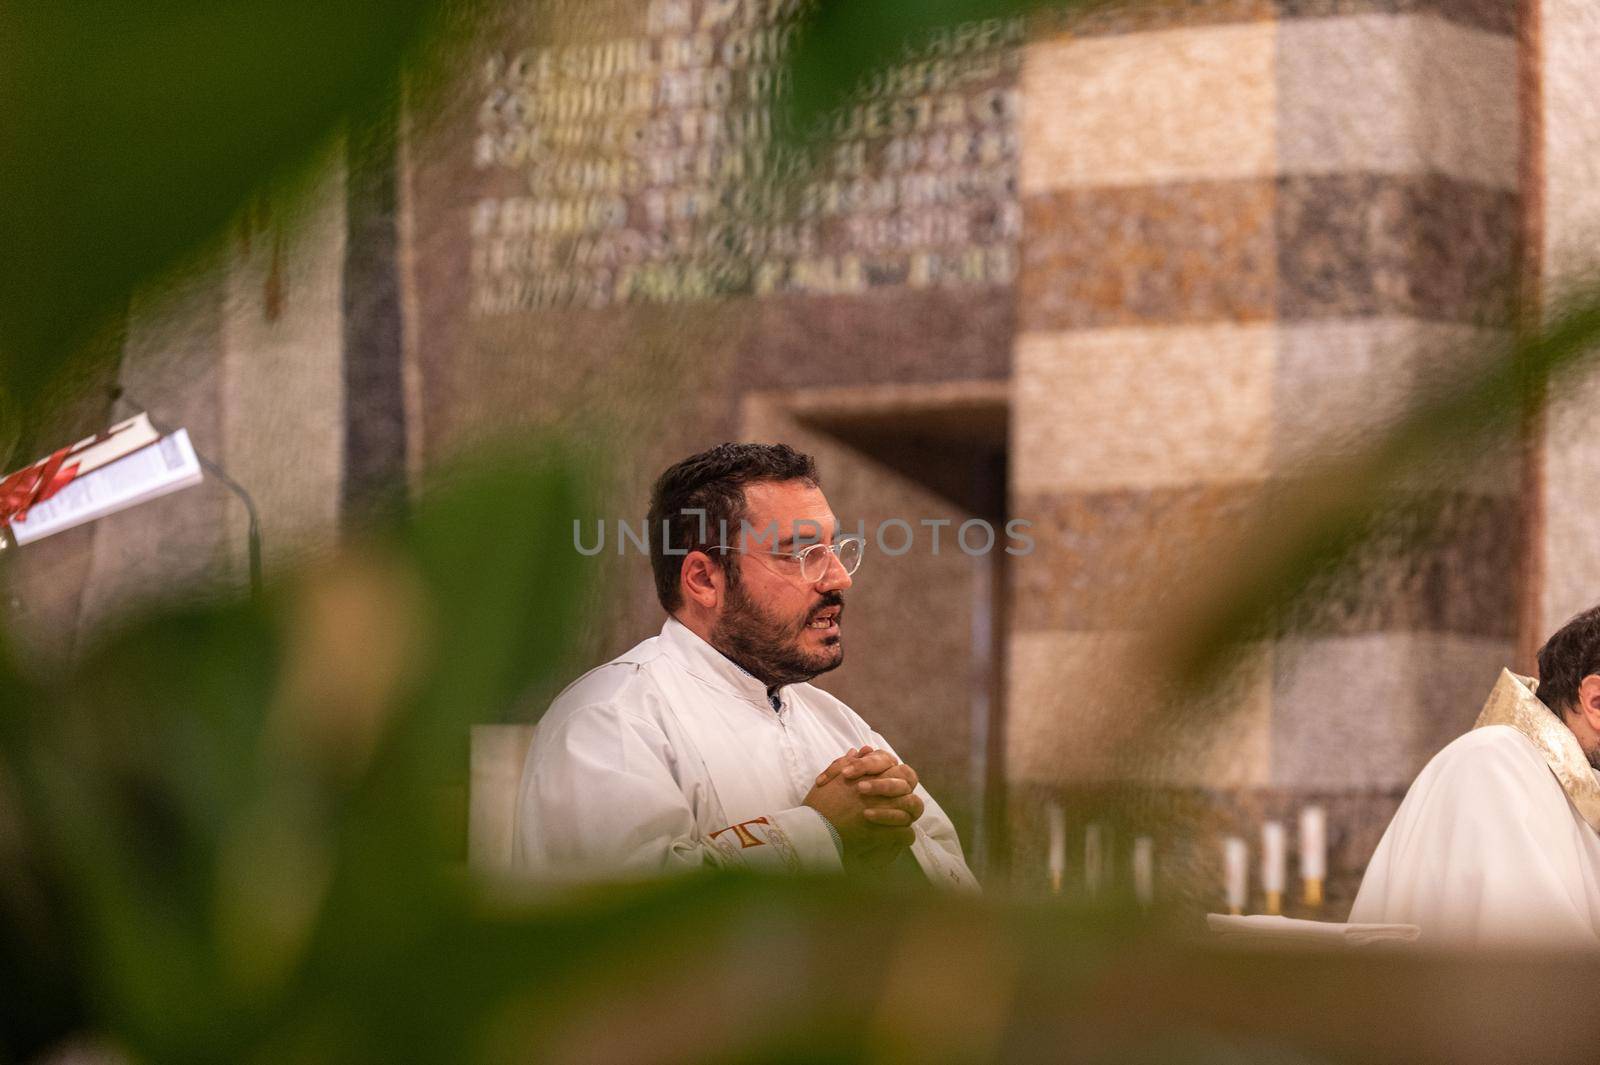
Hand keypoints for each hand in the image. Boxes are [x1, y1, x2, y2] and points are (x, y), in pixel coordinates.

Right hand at [803, 747, 923, 872]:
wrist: (815, 828)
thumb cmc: (820, 803)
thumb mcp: (832, 778)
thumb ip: (847, 762)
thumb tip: (859, 750)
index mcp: (870, 775)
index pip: (894, 765)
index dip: (895, 772)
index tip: (888, 780)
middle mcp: (881, 789)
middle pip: (909, 781)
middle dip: (906, 788)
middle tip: (900, 799)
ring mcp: (885, 810)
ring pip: (912, 806)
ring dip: (908, 813)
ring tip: (902, 820)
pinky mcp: (885, 832)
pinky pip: (906, 834)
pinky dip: (904, 836)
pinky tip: (898, 838)